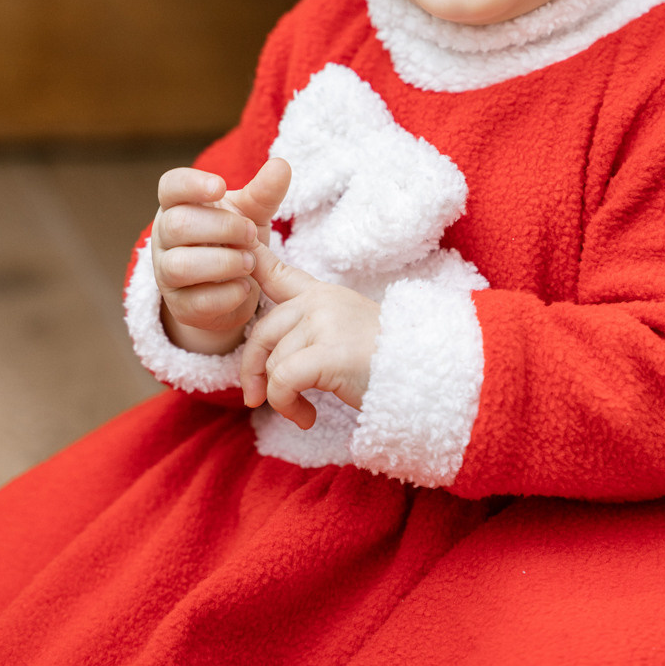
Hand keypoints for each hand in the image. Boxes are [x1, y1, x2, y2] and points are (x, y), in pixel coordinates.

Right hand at [152, 157, 291, 354]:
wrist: (233, 287)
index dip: (192, 184)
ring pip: (180, 265)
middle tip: (250, 233)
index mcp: (179, 204)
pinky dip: (226, 294)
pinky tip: (245, 287)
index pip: (170, 186)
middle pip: (177, 224)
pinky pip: (196, 301)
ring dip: (223, 262)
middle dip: (221, 228)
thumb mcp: (251, 213)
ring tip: (250, 261)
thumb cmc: (235, 238)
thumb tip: (282, 164)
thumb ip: (264, 192)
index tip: (220, 186)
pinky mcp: (180, 306)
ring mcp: (167, 273)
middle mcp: (165, 237)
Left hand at [240, 241, 381, 428]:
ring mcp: (325, 323)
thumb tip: (265, 360)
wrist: (427, 374)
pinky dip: (287, 405)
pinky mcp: (329, 352)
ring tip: (303, 412)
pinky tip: (307, 417)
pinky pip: (283, 380)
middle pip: (262, 332)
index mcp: (323, 295)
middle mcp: (321, 302)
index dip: (252, 259)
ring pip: (273, 363)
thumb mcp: (346, 332)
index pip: (278, 272)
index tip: (237, 249)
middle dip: (253, 371)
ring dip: (280, 398)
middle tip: (258, 399)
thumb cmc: (387, 363)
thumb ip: (309, 331)